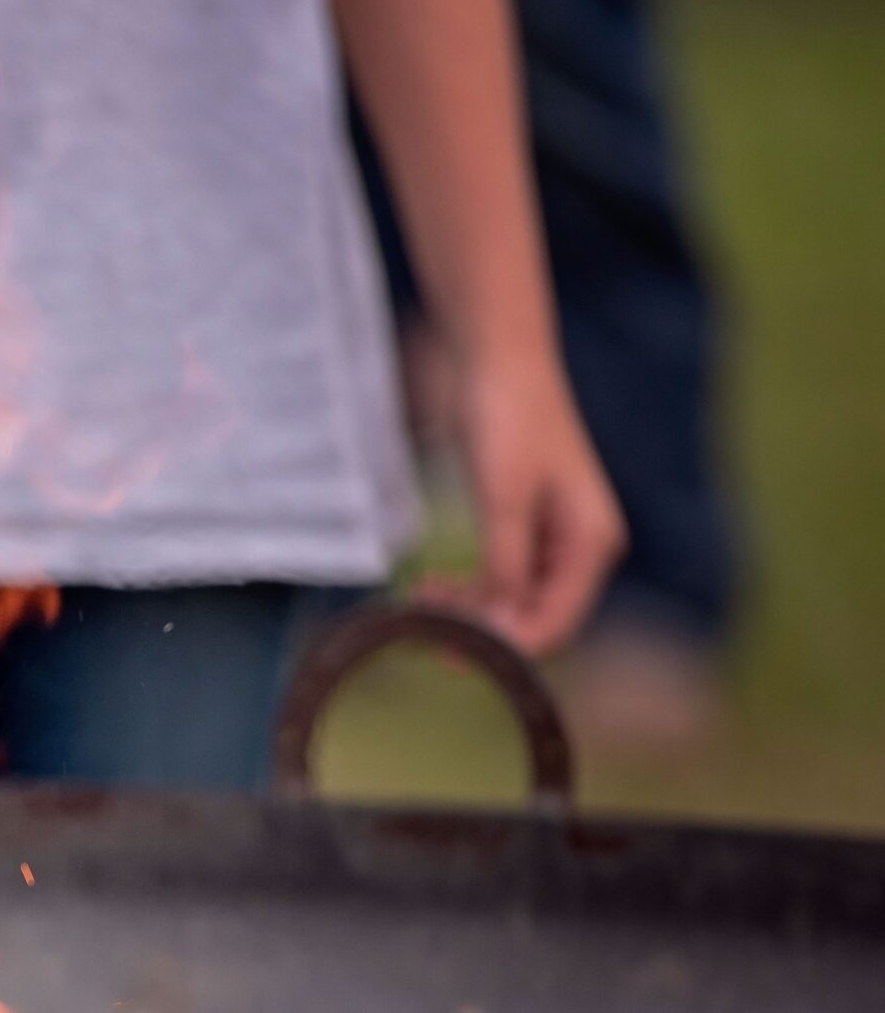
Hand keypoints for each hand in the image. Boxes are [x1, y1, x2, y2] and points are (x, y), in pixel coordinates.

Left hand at [445, 355, 625, 655]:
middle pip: (536, 616)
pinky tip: (432, 587)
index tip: (449, 653)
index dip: (506, 646)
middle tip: (423, 636)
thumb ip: (505, 564)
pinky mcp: (528, 526)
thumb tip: (501, 624)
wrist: (498, 360)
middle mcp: (582, 546)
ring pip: (515, 600)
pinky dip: (471, 588)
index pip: (555, 622)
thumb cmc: (507, 420)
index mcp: (592, 542)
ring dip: (471, 610)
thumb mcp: (503, 498)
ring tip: (419, 603)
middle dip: (484, 630)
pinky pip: (503, 576)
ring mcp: (555, 538)